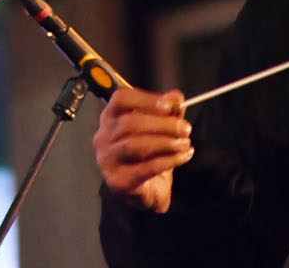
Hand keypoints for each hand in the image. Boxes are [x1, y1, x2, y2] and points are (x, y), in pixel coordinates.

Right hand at [93, 88, 193, 212]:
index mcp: (110, 118)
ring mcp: (107, 161)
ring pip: (135, 145)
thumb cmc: (150, 155)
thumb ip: (167, 110)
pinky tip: (184, 156)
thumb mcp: (160, 128)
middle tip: (185, 128)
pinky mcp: (118, 182)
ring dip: (166, 142)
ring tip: (185, 143)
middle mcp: (103, 137)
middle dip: (162, 124)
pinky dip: (169, 160)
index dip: (145, 100)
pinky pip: (145, 167)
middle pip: (129, 123)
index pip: (120, 99)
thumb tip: (176, 97)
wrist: (148, 191)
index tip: (169, 105)